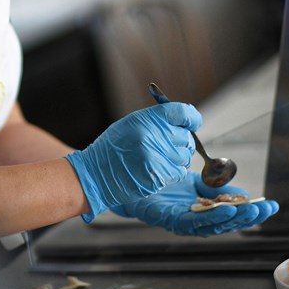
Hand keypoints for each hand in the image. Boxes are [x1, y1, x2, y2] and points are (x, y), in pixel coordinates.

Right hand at [65, 103, 198, 221]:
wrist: (96, 174)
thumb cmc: (114, 149)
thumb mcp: (131, 124)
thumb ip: (157, 121)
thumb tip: (184, 123)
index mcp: (146, 119)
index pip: (182, 112)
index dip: (192, 117)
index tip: (193, 123)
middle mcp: (152, 136)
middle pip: (186, 137)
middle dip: (181, 142)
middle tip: (166, 147)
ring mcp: (155, 157)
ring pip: (185, 156)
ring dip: (177, 159)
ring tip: (158, 159)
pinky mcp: (158, 176)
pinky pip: (179, 172)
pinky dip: (172, 172)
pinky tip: (157, 170)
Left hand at [110, 171, 278, 235]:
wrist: (113, 173)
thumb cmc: (147, 171)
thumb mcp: (183, 168)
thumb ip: (207, 175)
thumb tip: (239, 190)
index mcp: (195, 202)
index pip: (227, 210)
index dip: (249, 209)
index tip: (271, 205)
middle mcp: (189, 215)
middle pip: (223, 222)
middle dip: (247, 217)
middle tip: (268, 210)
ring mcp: (178, 219)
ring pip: (210, 226)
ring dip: (233, 220)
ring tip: (252, 212)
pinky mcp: (166, 219)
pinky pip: (191, 222)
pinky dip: (209, 218)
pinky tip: (224, 211)